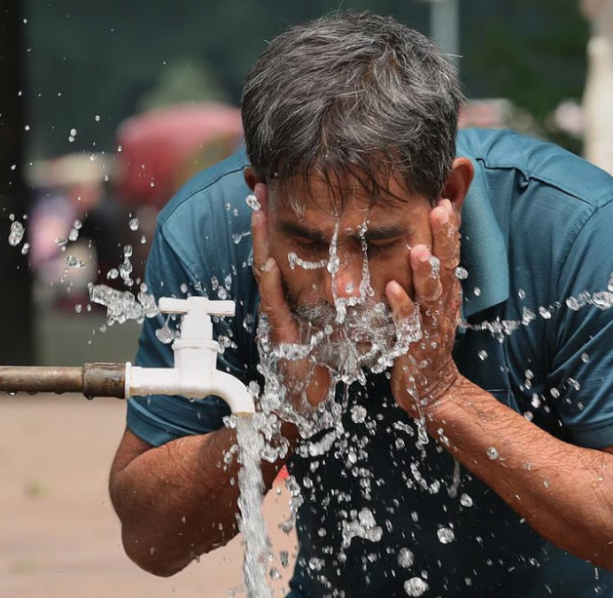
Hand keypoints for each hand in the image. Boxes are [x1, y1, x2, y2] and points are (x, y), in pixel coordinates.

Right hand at [249, 186, 331, 420]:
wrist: (312, 400)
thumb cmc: (325, 359)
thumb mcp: (333, 316)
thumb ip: (338, 289)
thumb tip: (355, 261)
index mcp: (296, 290)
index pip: (288, 246)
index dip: (282, 217)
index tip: (280, 185)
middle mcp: (283, 298)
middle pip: (271, 248)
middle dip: (265, 217)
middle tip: (260, 182)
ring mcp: (278, 315)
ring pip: (266, 270)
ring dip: (260, 240)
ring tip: (257, 209)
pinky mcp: (281, 336)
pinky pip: (274, 304)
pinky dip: (270, 281)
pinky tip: (267, 259)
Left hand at [385, 198, 463, 415]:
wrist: (430, 385)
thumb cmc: (425, 334)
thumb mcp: (432, 296)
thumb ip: (430, 266)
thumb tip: (431, 234)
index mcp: (446, 287)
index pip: (451, 249)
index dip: (450, 224)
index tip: (446, 195)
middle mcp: (442, 301)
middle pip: (448, 264)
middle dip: (445, 237)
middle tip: (441, 208)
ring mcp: (430, 322)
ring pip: (432, 292)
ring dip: (425, 270)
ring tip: (418, 248)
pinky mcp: (415, 343)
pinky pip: (408, 321)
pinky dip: (401, 305)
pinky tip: (391, 288)